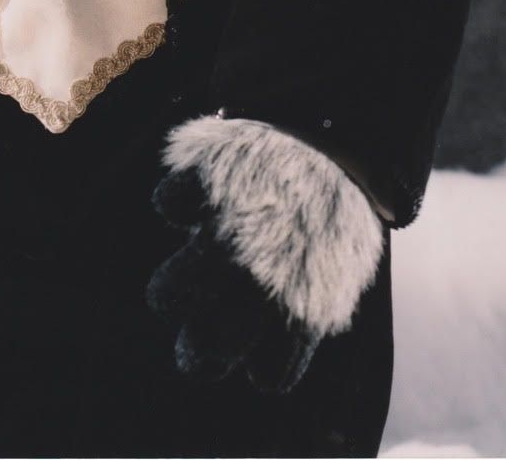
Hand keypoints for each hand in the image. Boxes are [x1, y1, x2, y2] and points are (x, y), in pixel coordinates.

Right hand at [145, 116, 383, 394]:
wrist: (335, 131)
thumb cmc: (332, 205)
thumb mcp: (337, 265)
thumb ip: (304, 311)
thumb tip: (263, 360)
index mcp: (307, 306)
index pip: (271, 375)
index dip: (257, 365)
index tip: (246, 353)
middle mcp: (262, 279)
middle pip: (207, 351)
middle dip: (196, 354)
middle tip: (191, 344)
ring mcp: (226, 232)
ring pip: (169, 294)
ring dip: (169, 292)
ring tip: (170, 289)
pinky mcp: (200, 185)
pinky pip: (167, 205)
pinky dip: (176, 201)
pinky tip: (193, 198)